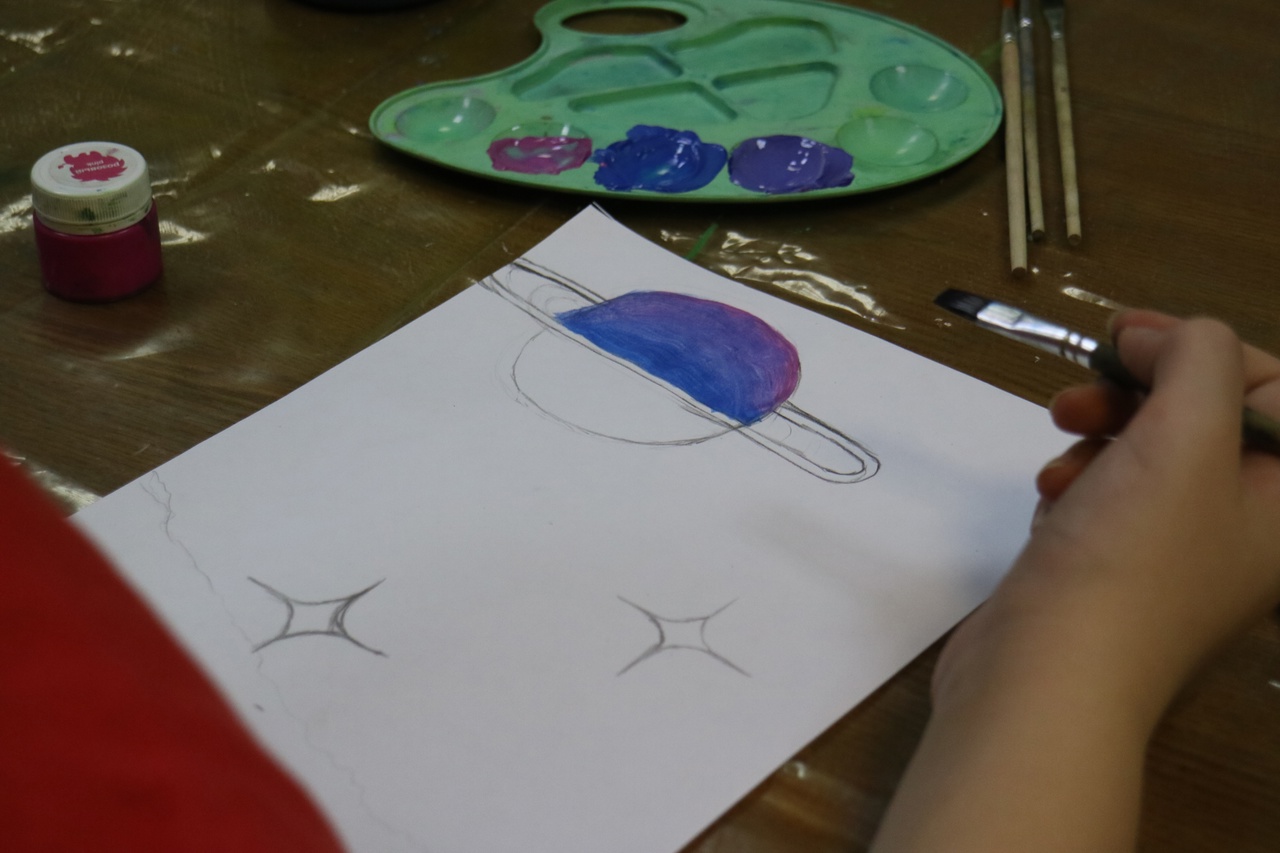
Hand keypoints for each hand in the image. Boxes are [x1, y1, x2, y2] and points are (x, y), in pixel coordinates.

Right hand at [947, 310, 1279, 720]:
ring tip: (1059, 437)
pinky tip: (1052, 495)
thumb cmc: (1133, 555)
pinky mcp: (1121, 568)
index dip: (1206, 350)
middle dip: (1143, 388)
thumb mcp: (1184, 434)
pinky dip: (1080, 479)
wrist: (1049, 674)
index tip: (1128, 340)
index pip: (1278, 391)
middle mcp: (1250, 527)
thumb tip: (1160, 341)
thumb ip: (1197, 359)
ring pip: (1151, 451)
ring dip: (1100, 430)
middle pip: (1210, 416)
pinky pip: (1111, 495)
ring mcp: (1182, 552)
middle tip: (1084, 382)